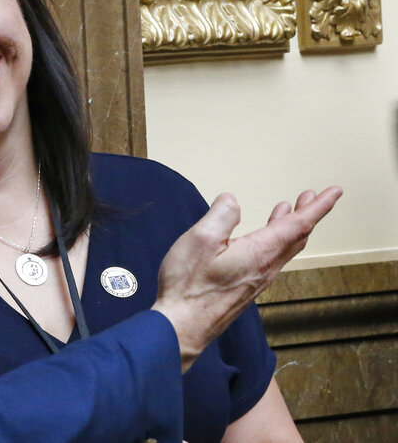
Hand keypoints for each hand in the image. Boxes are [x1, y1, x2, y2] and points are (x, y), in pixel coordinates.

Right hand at [151, 187, 341, 371]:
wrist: (183, 325)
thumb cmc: (190, 285)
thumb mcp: (201, 239)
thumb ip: (221, 215)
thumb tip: (231, 201)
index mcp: (259, 252)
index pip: (297, 225)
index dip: (318, 206)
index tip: (334, 192)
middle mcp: (266, 267)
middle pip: (296, 237)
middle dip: (308, 214)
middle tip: (312, 196)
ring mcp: (257, 279)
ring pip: (284, 248)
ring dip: (291, 226)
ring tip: (289, 209)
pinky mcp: (247, 287)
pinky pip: (272, 258)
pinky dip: (277, 240)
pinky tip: (263, 238)